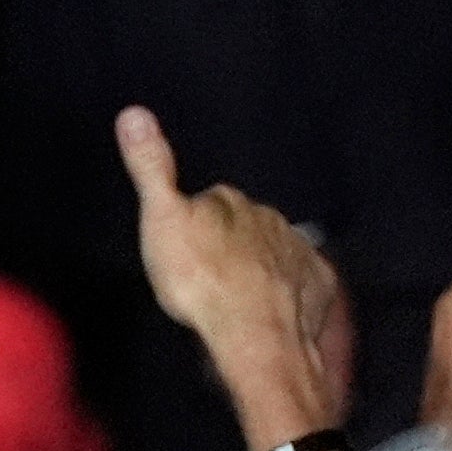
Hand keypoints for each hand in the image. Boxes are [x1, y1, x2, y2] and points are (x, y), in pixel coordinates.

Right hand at [117, 106, 351, 443]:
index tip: (185, 244)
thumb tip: (134, 112)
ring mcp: (297, 251)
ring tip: (238, 292)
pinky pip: (301, 278)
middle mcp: (270, 218)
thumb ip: (150, 169)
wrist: (256, 337)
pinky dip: (288, 287)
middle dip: (231, 241)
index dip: (197, 221)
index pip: (212, 199)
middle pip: (245, 225)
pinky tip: (272, 305)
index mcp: (231, 200)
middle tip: (208, 271)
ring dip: (259, 264)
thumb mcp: (161, 220)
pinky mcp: (317, 284)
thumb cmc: (202, 281)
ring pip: (274, 250)